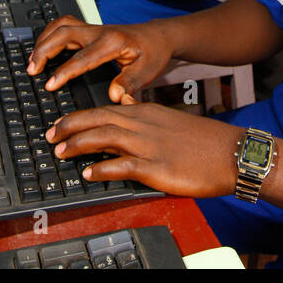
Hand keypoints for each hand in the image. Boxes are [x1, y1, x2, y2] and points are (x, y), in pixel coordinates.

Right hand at [28, 18, 174, 103]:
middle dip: (44, 50)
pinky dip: (49, 35)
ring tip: (32, 61)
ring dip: (44, 41)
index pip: (82, 57)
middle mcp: (100, 32)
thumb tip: (115, 97)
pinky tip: (43, 49)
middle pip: (64, 33)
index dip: (64, 72)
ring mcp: (94, 28)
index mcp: (113, 43)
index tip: (49, 85)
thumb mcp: (147, 72)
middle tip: (31, 70)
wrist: (158, 36)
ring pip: (61, 26)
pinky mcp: (89, 29)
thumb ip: (130, 84)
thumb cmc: (152, 54)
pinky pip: (64, 25)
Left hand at [45, 102, 240, 198]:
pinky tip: (88, 173)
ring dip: (79, 143)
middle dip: (70, 126)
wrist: (232, 152)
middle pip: (98, 118)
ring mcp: (150, 145)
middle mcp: (144, 124)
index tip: (61, 124)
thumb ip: (146, 118)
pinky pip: (123, 165)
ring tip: (60, 152)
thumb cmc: (203, 142)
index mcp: (147, 113)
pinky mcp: (158, 166)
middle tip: (50, 135)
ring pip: (106, 137)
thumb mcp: (170, 122)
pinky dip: (102, 168)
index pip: (105, 109)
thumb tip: (125, 114)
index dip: (79, 117)